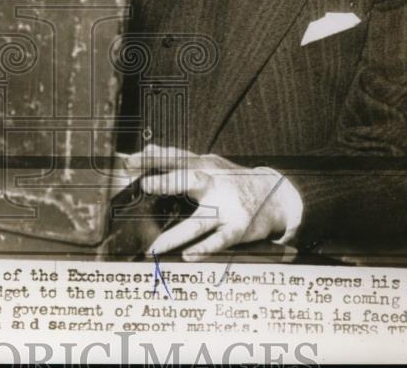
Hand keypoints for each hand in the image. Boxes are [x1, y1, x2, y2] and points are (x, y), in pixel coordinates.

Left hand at [125, 144, 290, 260]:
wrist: (278, 195)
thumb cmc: (233, 180)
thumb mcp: (210, 163)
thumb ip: (179, 159)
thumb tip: (148, 149)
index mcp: (205, 166)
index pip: (176, 159)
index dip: (152, 159)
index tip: (129, 162)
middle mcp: (215, 184)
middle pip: (190, 180)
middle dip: (169, 182)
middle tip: (146, 185)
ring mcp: (227, 208)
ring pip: (199, 222)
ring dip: (177, 235)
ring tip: (156, 247)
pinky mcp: (238, 228)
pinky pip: (219, 241)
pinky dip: (205, 248)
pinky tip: (189, 256)